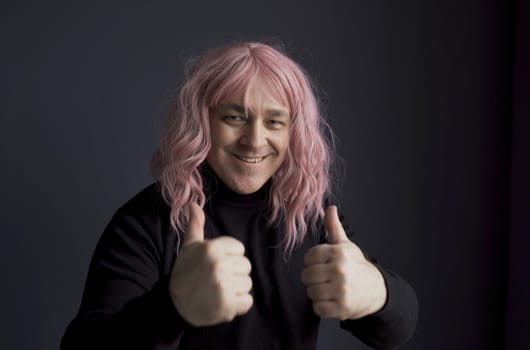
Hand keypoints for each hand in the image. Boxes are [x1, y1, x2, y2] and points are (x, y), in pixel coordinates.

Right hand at [168, 203, 252, 325]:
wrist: (175, 305)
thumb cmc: (185, 272)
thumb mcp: (189, 247)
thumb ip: (196, 225)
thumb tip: (193, 204)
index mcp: (211, 248)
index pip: (240, 249)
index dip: (229, 257)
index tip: (214, 265)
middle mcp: (218, 264)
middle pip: (246, 266)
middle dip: (234, 274)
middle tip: (216, 279)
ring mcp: (223, 285)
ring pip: (247, 284)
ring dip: (236, 290)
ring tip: (218, 291)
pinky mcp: (228, 305)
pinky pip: (247, 301)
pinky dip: (238, 305)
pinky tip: (222, 302)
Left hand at [301, 206, 386, 319]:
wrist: (376, 291)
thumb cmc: (356, 266)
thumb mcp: (345, 245)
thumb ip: (333, 227)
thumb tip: (330, 208)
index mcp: (339, 253)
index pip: (309, 256)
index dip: (313, 262)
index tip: (323, 264)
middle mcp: (340, 270)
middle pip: (307, 275)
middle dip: (313, 278)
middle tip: (325, 279)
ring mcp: (341, 290)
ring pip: (311, 292)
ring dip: (317, 293)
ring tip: (329, 289)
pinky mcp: (342, 308)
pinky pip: (318, 308)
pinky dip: (322, 307)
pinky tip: (332, 301)